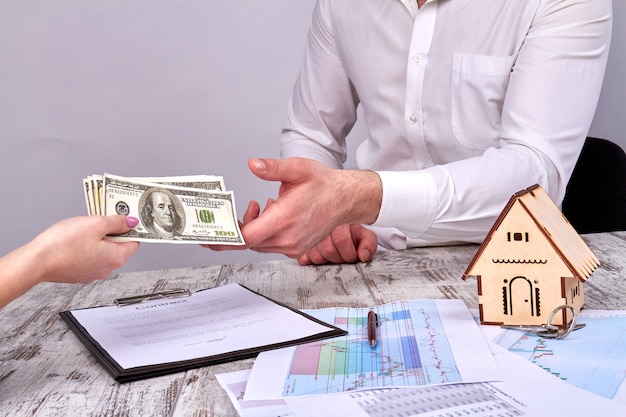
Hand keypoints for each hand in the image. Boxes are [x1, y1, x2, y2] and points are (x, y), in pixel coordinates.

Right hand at [28, 215, 139, 283]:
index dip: (130, 227)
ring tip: (84, 228)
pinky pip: (90, 256)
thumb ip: (117, 222)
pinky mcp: (79, 273)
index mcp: (117, 257)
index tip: (125, 217)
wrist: (37, 262)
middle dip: (112, 230)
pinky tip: (75, 239)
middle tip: (100, 218)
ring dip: (98, 238)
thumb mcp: (96, 224)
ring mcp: (93, 272)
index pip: (134, 241)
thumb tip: (131, 222)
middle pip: (118, 245)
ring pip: (103, 250)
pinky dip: (86, 247)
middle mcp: (108, 268)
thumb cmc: (64, 244)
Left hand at [241, 157, 381, 257]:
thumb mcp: (297, 169)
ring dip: (253, 228)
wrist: (346, 200)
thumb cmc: (323, 185)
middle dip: (238, 227)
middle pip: (249, 242)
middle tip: (232, 213)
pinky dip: (264, 233)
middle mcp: (288, 238)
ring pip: (259, 245)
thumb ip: (273, 168)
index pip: (247, 237)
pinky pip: (271, 245)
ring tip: (260, 206)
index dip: (227, 236)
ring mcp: (293, 246)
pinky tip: (271, 214)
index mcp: (284, 219)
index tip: (213, 232)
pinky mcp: (296, 249)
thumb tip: (253, 164)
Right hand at [297, 224, 376, 264]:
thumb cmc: (350, 234)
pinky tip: (320, 255)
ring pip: (316, 256)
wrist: (338, 227)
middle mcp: (321, 225)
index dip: (350, 253)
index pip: (341, 240)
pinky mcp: (301, 245)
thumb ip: (369, 244)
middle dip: (339, 259)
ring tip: (332, 256)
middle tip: (343, 257)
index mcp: (338, 221)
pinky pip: (304, 259)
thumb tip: (363, 256)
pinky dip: (312, 261)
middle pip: (328, 249)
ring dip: (327, 261)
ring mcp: (308, 235)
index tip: (353, 256)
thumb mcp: (365, 236)